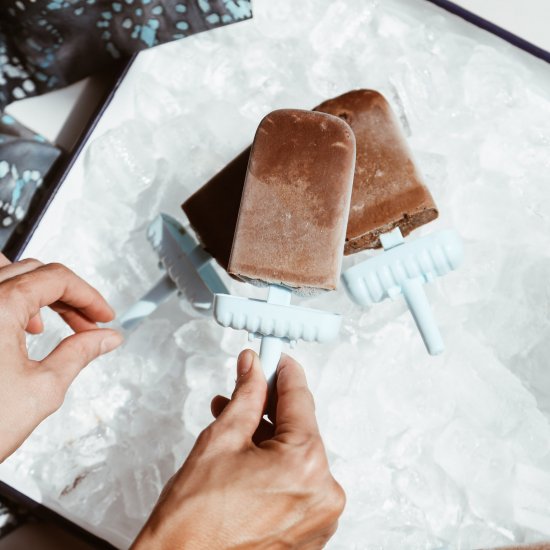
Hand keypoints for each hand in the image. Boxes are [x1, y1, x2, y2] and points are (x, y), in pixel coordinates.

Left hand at [0, 253, 122, 461]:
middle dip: (69, 295)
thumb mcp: (43, 388)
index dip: (89, 296)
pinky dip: (13, 302)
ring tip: (55, 321)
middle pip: (34, 273)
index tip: (104, 315)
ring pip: (10, 277)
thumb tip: (105, 339)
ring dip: (39, 293)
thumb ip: (79, 353)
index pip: (57, 279)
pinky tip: (23, 328)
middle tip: (90, 321)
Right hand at [133, 351, 344, 549]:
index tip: (274, 357)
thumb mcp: (221, 439)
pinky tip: (251, 455)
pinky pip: (299, 483)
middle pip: (300, 428)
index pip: (299, 398)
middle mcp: (323, 492)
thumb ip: (245, 395)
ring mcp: (320, 516)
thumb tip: (253, 367)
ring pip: (298, 456)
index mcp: (305, 465)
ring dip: (271, 436)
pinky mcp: (311, 532)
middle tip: (249, 386)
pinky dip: (277, 465)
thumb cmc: (194, 521)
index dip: (282, 371)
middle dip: (271, 405)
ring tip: (238, 425)